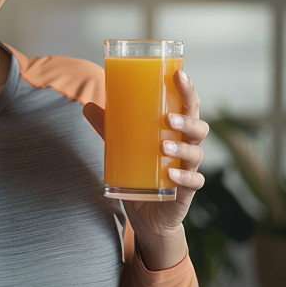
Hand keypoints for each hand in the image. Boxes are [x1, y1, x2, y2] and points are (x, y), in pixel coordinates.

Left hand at [83, 70, 208, 266]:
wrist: (149, 213)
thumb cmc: (142, 170)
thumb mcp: (124, 146)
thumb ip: (109, 127)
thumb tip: (87, 105)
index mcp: (177, 129)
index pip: (188, 105)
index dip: (187, 89)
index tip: (179, 73)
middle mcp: (188, 145)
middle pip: (199, 126)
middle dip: (187, 120)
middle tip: (168, 118)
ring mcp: (189, 168)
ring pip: (196, 153)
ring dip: (181, 148)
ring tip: (163, 147)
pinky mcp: (186, 191)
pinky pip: (193, 182)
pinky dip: (184, 178)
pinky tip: (171, 175)